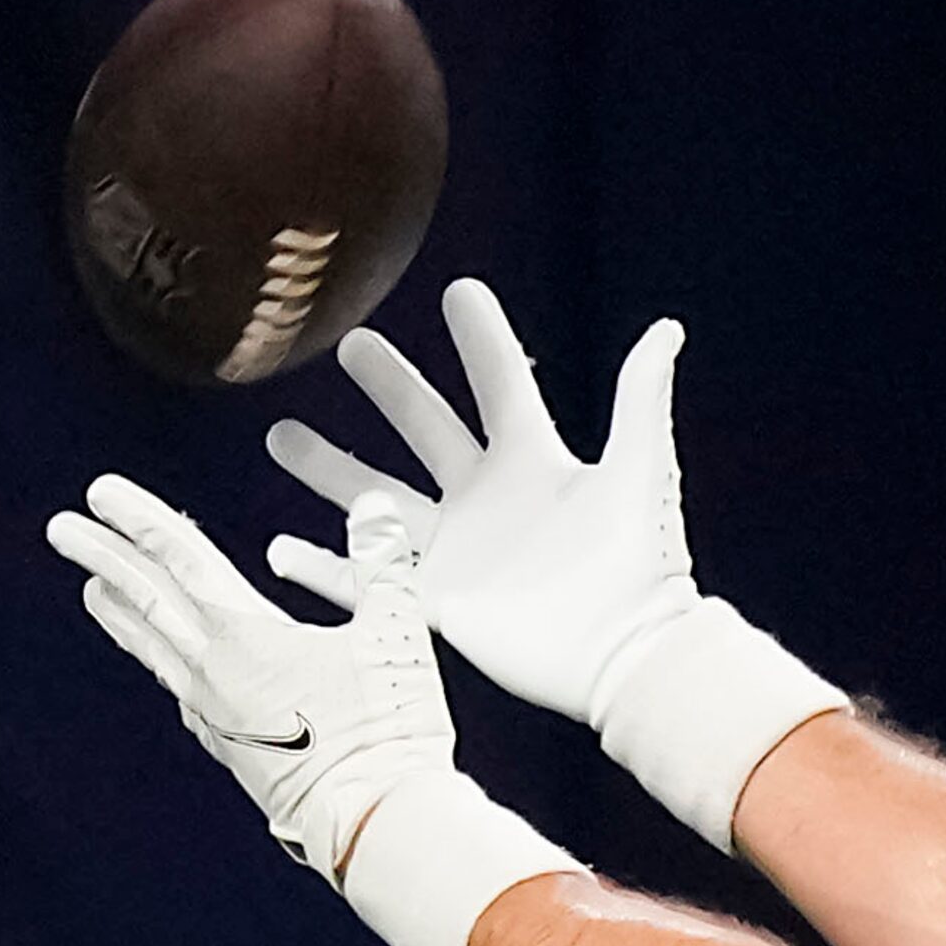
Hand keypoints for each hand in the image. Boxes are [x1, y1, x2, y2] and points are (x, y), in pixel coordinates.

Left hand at [47, 474, 446, 879]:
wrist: (374, 822)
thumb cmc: (388, 730)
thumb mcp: (396, 635)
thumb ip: (381, 565)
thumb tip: (374, 504)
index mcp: (244, 636)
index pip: (179, 560)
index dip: (138, 520)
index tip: (98, 493)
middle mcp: (214, 673)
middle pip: (147, 600)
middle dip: (104, 557)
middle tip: (62, 528)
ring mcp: (215, 715)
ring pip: (154, 650)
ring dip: (121, 614)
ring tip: (93, 590)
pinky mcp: (231, 749)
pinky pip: (182, 694)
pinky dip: (164, 666)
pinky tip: (168, 669)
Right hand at [264, 277, 699, 727]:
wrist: (625, 654)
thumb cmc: (641, 566)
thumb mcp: (641, 471)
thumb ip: (640, 399)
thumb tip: (667, 326)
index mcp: (535, 461)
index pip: (501, 383)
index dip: (481, 339)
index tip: (459, 291)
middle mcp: (489, 498)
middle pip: (426, 427)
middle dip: (390, 386)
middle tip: (350, 344)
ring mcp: (459, 550)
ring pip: (378, 498)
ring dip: (329, 469)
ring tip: (280, 436)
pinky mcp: (439, 603)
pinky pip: (366, 581)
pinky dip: (320, 569)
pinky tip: (278, 550)